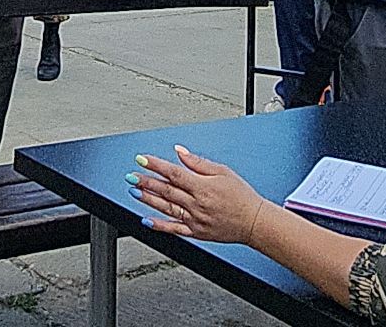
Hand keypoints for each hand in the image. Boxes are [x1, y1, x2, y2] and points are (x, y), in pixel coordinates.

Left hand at [132, 145, 269, 244]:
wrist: (254, 222)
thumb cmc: (241, 196)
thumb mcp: (223, 172)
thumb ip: (198, 163)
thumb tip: (180, 152)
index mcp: (203, 187)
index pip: (174, 173)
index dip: (155, 165)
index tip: (142, 159)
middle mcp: (197, 204)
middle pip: (166, 190)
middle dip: (146, 181)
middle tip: (131, 175)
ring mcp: (195, 219)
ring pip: (166, 208)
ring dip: (148, 199)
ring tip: (134, 191)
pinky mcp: (196, 232)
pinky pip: (174, 229)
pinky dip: (159, 225)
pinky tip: (146, 220)